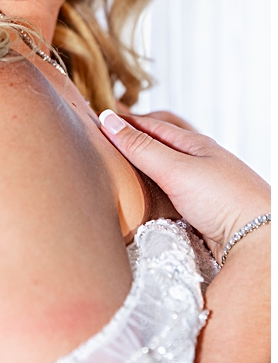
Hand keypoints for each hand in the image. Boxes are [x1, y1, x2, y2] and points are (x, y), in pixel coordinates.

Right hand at [99, 109, 270, 261]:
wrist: (261, 243)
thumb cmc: (226, 200)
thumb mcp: (175, 169)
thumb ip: (140, 146)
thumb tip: (107, 119)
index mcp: (196, 144)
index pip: (152, 125)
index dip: (126, 122)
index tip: (100, 121)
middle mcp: (202, 164)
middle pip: (161, 149)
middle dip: (135, 146)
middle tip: (107, 147)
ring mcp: (206, 190)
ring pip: (167, 175)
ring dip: (146, 174)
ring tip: (122, 176)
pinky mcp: (207, 214)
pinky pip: (174, 198)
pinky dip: (158, 196)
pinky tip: (149, 204)